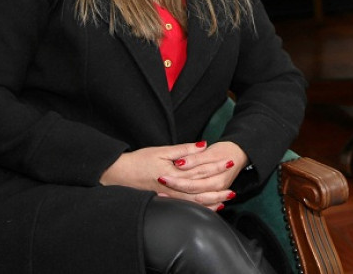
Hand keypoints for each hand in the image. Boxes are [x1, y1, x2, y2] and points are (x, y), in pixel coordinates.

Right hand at [100, 141, 245, 210]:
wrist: (119, 174)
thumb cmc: (140, 160)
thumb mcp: (162, 151)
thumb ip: (184, 150)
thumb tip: (204, 145)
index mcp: (174, 174)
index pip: (200, 170)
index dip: (216, 167)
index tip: (229, 163)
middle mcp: (173, 188)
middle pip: (200, 191)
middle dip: (218, 190)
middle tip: (233, 190)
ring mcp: (169, 197)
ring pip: (194, 203)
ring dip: (211, 202)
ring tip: (225, 200)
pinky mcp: (165, 201)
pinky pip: (185, 207)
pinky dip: (199, 208)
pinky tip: (208, 208)